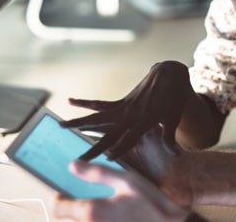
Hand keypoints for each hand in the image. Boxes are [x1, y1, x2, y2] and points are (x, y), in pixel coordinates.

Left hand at [52, 162, 190, 221]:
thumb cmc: (151, 202)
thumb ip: (97, 173)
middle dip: (64, 213)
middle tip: (70, 203)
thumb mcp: (126, 180)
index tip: (59, 194)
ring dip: (77, 219)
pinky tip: (104, 217)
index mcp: (91, 211)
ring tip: (83, 211)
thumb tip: (72, 166)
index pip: (59, 209)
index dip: (56, 200)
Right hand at [61, 61, 192, 161]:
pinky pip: (100, 103)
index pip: (130, 138)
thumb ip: (169, 138)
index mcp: (144, 120)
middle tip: (79, 159)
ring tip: (60, 125)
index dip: (119, 149)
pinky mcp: (121, 102)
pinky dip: (85, 102)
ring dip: (79, 121)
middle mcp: (130, 114)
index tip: (107, 160)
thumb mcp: (174, 118)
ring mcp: (123, 107)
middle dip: (94, 147)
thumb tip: (175, 155)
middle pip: (109, 133)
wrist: (168, 75)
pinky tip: (70, 101)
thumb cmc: (173, 99)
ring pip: (97, 116)